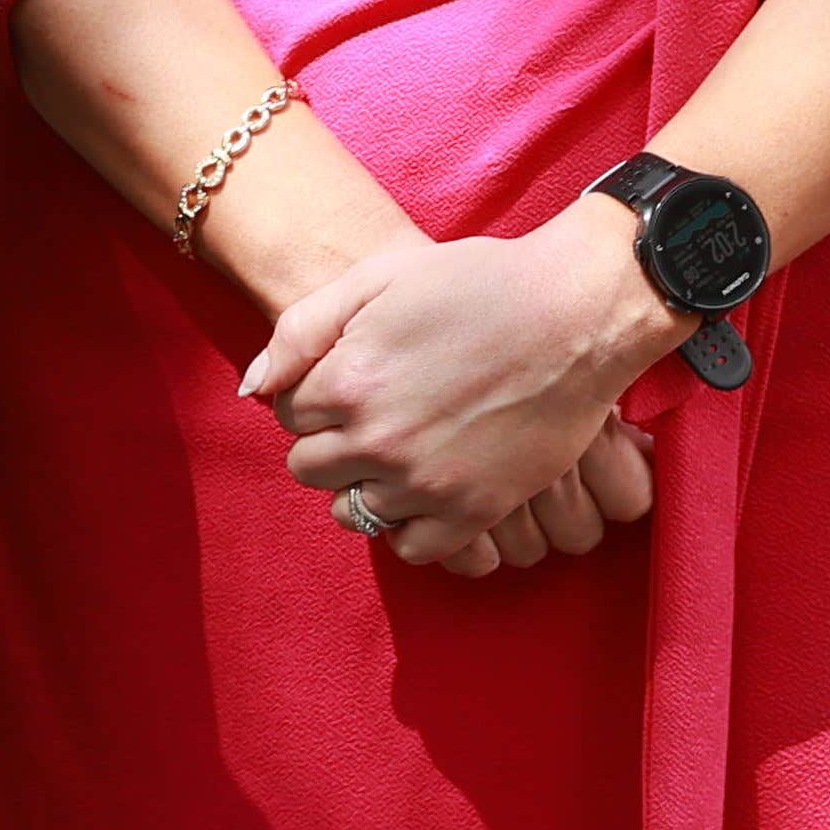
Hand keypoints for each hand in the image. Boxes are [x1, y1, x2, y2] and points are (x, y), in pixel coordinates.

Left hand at [249, 199, 683, 570]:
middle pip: (309, 467)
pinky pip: (413, 549)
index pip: (286, 414)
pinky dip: (408, 527)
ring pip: (351, 511)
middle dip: (328, 441)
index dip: (311, 396)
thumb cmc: (475, 284)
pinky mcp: (476, 509)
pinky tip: (423, 490)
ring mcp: (427, 482)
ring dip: (363, 484)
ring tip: (397, 451)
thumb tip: (254, 389)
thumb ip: (301, 331)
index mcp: (346, 381)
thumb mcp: (375, 280)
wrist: (574, 313)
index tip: (345, 382)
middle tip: (369, 415)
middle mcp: (379, 439)